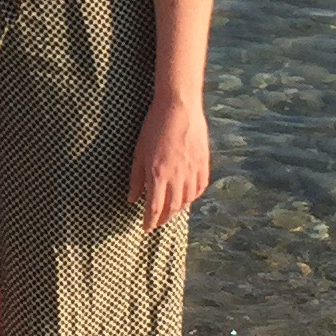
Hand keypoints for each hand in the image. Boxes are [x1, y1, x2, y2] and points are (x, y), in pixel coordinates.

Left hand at [129, 94, 210, 231]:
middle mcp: (177, 177)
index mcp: (159, 174)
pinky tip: (186, 197)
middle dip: (163, 219)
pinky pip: (199, 188)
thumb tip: (132, 199)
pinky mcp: (203, 163)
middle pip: (172, 208)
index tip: (145, 228)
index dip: (150, 221)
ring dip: (177, 210)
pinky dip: (192, 197)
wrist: (179, 107)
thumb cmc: (154, 127)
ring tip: (170, 213)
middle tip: (156, 223)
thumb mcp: (139, 152)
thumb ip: (136, 178)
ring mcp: (192, 170)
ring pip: (187, 200)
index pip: (155, 208)